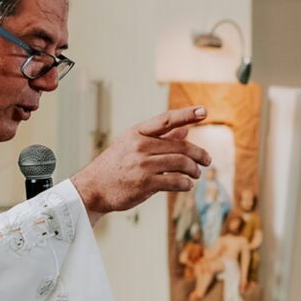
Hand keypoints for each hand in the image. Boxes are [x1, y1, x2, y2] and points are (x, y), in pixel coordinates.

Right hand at [73, 106, 213, 219]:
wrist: (93, 189)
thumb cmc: (116, 166)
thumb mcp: (132, 146)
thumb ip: (160, 138)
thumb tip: (185, 130)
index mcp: (136, 133)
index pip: (166, 120)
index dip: (186, 115)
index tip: (204, 111)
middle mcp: (139, 146)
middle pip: (180, 146)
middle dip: (198, 153)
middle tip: (207, 160)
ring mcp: (142, 165)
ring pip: (181, 163)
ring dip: (194, 170)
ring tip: (196, 174)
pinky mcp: (144, 183)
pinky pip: (175, 181)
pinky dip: (186, 184)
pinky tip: (187, 185)